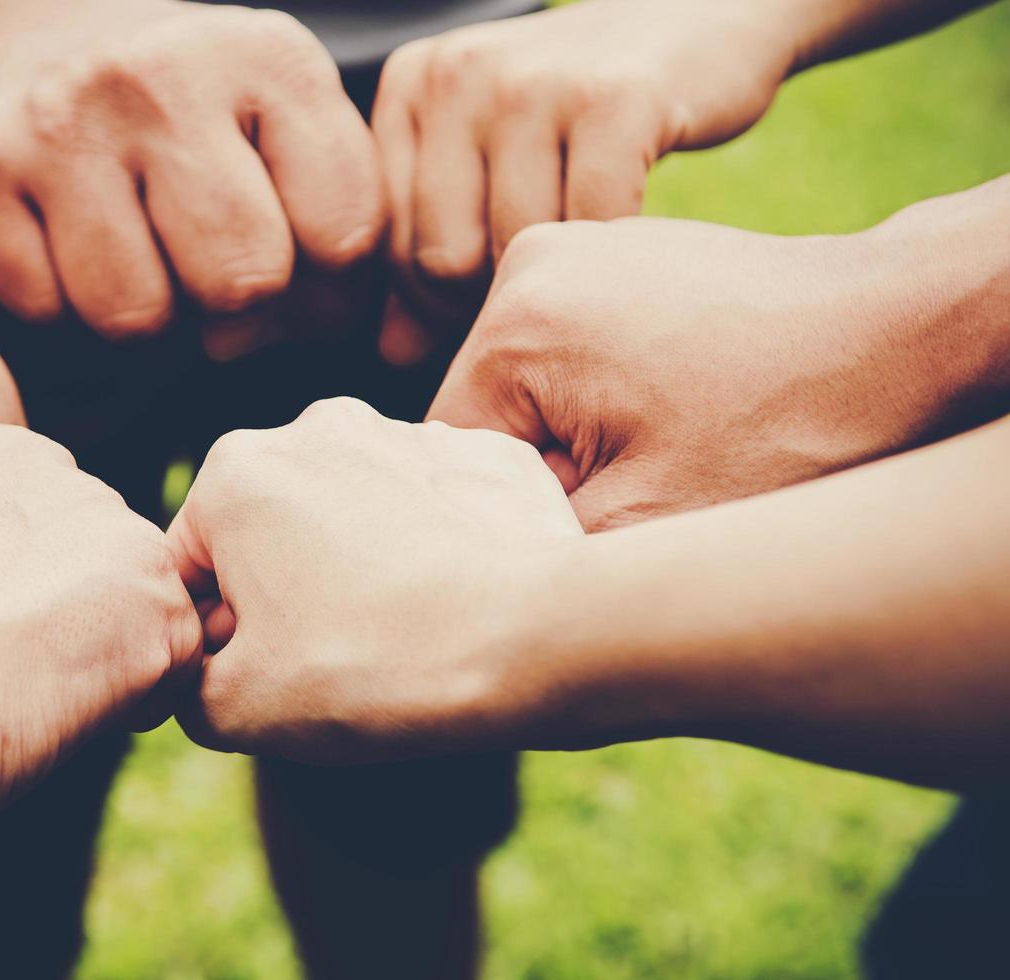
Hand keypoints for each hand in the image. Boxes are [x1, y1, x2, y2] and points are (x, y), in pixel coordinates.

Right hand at [0, 0, 384, 338]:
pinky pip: (44, 310)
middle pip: (239, 281)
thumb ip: (334, 216)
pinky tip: (73, 250)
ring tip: (144, 263)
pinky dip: (65, 307)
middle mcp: (161, 78)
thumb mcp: (286, 118)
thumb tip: (314, 336)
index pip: (342, 235)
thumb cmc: (189, 102)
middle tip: (211, 273)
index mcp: (269, 59)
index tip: (299, 264)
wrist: (38, 18)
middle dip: (235, 305)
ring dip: (147, 319)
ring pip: (134, 315)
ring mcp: (61, 123)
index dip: (327, 284)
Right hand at [166, 397, 581, 764]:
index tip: (262, 681)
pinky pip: (439, 512)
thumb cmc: (369, 668)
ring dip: (361, 569)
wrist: (532, 644)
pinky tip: (458, 610)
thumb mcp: (233, 709)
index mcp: (237, 472)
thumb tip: (205, 674)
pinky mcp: (489, 457)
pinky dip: (439, 553)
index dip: (217, 639)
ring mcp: (413, 433)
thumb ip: (187, 683)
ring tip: (401, 640)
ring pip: (359, 517)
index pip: (192, 569)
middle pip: (273, 532)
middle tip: (330, 664)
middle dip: (286, 594)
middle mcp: (318, 427)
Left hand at [371, 0, 798, 357]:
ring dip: (559, 286)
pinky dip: (615, 261)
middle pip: (443, 259)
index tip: (485, 315)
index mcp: (412, 88)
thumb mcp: (487, 165)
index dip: (432, 309)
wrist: (695, 19)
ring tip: (585, 278)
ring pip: (517, 250)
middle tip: (541, 304)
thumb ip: (430, 252)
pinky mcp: (616, 98)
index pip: (389, 247)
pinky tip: (628, 251)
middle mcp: (459, 75)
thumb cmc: (574, 115)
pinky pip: (594, 228)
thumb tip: (392, 353)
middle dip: (491, 308)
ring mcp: (535, 82)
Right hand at [427, 210, 999, 529]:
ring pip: (529, 385)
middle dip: (547, 467)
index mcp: (516, 320)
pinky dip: (606, 392)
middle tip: (642, 486)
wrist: (907, 331)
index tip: (590, 523)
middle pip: (486, 414)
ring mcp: (577, 244)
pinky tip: (677, 407)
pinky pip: (570, 347)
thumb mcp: (646, 523)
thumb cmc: (793, 423)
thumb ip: (529, 542)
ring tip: (670, 440)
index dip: (508, 512)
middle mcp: (532, 258)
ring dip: (579, 432)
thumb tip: (473, 556)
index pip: (448, 454)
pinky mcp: (617, 251)